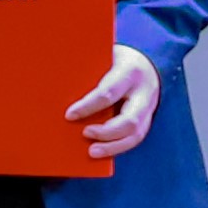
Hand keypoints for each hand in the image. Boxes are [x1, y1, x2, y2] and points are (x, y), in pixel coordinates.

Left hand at [73, 42, 163, 164]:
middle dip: (106, 132)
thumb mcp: (104, 57)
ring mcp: (149, 108)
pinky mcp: (147, 120)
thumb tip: (57, 86)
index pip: (108, 93)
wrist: (147, 63)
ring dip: (113, 146)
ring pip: (136, 134)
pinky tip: (102, 150)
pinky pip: (136, 137)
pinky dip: (118, 147)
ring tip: (92, 151)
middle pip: (129, 119)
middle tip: (85, 134)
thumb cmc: (116, 60)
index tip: (69, 115)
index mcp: (129, 71)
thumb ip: (88, 70)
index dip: (88, 106)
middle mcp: (144, 91)